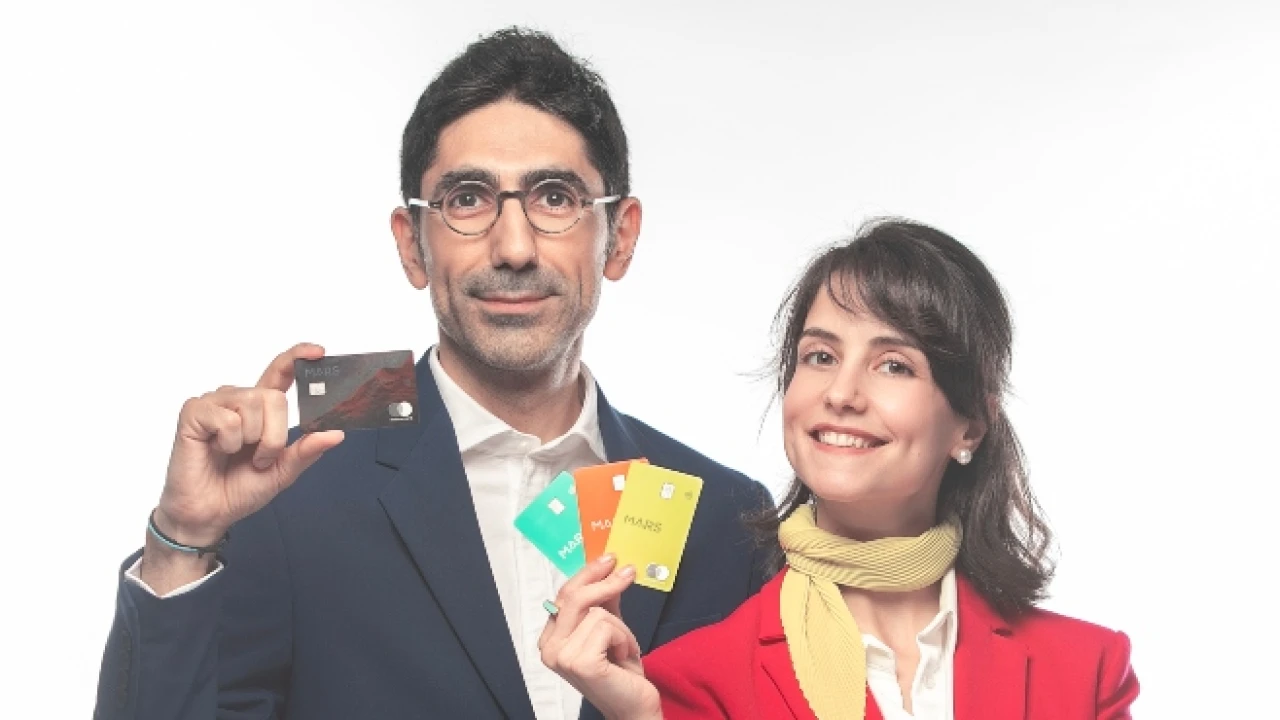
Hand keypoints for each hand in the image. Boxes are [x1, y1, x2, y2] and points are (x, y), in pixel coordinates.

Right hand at [154, 343, 343, 547]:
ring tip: (236, 454)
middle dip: (274, 435)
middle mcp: (238, 399)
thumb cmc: (239, 489)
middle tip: (259, 457)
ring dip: (252, 439)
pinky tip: (217, 450)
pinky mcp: (194, 412)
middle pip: (273, 397)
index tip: (319, 352)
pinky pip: (227, 418)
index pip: (280, 373)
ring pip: (252, 404)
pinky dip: (229, 441)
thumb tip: (336, 433)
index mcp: (260, 410)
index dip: (298, 358)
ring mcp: (215, 403)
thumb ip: (307, 450)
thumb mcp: (283, 471)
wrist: (209, 513)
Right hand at [539, 555, 662, 719]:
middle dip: (604, 582)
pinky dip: (623, 638)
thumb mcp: (611, 628)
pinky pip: (606, 627)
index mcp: (552, 639)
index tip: (608, 560)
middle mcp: (550, 648)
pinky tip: (622, 656)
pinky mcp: (579, 663)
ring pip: (597, 613)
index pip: (564, 595)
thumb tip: (609, 569)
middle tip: (627, 572)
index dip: (587, 574)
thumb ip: (604, 602)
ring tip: (623, 648)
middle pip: (575, 597)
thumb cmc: (620, 672)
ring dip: (620, 628)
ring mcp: (562, 657)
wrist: (633, 705)